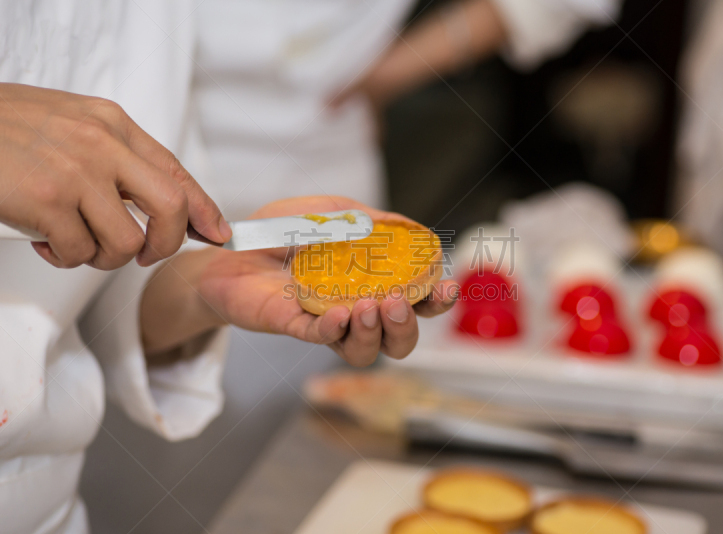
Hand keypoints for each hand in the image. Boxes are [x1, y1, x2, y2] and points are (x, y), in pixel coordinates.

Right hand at [0, 83, 230, 268]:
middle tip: (145, 255)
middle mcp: (102, 144)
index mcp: (112, 124)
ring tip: (73, 241)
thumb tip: (152, 202)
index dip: (204, 208)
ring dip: (102, 256)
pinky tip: (44, 239)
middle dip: (167, 244)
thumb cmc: (3, 129)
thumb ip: (113, 156)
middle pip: (171, 208)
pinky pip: (80, 253)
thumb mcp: (70, 125)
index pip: (175, 172)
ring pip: (125, 242)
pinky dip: (65, 257)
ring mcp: (76, 172)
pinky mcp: (46, 201)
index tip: (217, 233)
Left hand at [141, 196, 458, 366]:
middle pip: (397, 340)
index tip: (447, 286)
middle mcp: (355, 310)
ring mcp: (325, 322)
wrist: (230, 245)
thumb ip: (367, 219)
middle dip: (406, 327)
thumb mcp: (330, 212)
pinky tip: (339, 314)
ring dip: (373, 333)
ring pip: (362, 351)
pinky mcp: (292, 324)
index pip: (416, 301)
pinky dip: (333, 329)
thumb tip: (407, 225)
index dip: (437, 300)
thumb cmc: (283, 231)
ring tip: (368, 306)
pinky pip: (318, 337)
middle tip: (398, 303)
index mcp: (372, 283)